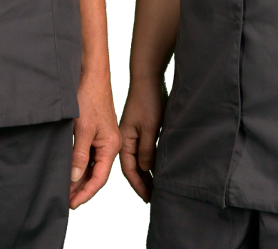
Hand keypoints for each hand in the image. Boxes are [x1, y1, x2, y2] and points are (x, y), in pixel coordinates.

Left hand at [70, 75, 120, 209]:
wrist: (91, 76)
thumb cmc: (90, 98)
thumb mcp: (82, 129)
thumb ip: (79, 155)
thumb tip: (74, 177)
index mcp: (111, 146)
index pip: (100, 178)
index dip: (85, 192)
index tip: (72, 202)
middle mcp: (109, 145)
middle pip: (96, 174)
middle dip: (81, 188)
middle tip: (64, 199)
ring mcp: (103, 139)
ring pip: (91, 165)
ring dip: (79, 178)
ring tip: (64, 189)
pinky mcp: (95, 134)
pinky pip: (89, 155)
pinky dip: (79, 165)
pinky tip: (68, 171)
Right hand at [116, 78, 166, 203]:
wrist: (147, 80)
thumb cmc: (147, 101)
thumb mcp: (150, 128)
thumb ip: (147, 150)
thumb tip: (146, 170)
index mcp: (124, 141)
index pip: (129, 169)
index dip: (137, 185)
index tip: (146, 197)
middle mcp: (125, 140)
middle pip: (131, 167)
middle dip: (140, 183)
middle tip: (151, 197)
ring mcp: (131, 135)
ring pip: (136, 160)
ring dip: (144, 174)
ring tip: (153, 187)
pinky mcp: (137, 129)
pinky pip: (140, 151)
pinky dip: (146, 162)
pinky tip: (153, 167)